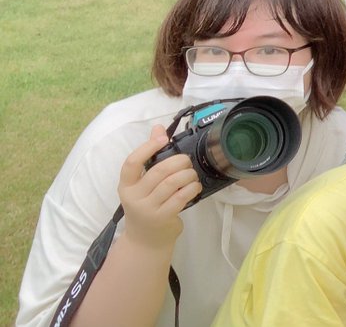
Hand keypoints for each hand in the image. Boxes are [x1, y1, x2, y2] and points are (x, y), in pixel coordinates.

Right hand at [118, 125, 200, 249]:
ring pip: (173, 183)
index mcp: (126, 185)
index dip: (148, 147)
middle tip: (186, 162)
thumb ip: (149, 157)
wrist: (145, 241)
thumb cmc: (147, 205)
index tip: (163, 137)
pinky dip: (192, 187)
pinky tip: (194, 186)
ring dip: (188, 174)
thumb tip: (158, 128)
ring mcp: (148, 209)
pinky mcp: (163, 217)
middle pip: (159, 171)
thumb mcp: (142, 184)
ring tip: (192, 174)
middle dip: (179, 161)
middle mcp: (134, 197)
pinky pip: (182, 196)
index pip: (132, 162)